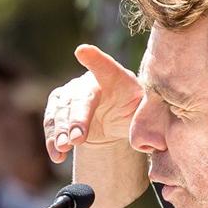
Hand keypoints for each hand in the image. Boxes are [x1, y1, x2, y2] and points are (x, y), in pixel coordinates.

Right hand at [42, 44, 142, 164]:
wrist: (115, 119)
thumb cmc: (133, 112)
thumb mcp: (144, 114)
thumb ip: (149, 122)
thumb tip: (156, 143)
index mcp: (114, 78)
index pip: (105, 66)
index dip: (94, 59)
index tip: (82, 51)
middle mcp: (89, 82)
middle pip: (79, 97)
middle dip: (76, 118)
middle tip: (77, 139)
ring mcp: (71, 93)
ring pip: (61, 110)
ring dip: (60, 131)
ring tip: (63, 149)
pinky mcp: (59, 108)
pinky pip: (51, 123)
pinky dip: (52, 140)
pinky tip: (57, 156)